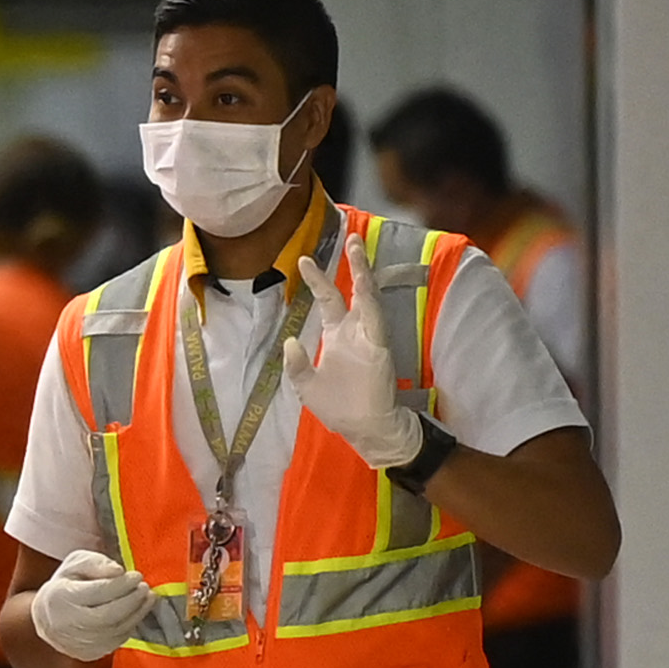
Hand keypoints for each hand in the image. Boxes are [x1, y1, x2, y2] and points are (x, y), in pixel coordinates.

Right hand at [23, 545, 154, 662]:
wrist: (47, 619)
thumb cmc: (65, 586)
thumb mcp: (75, 564)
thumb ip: (96, 563)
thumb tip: (119, 571)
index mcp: (60, 597)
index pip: (97, 592)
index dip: (121, 584)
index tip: (136, 575)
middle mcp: (67, 623)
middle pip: (109, 615)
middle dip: (132, 601)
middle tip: (145, 587)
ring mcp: (77, 642)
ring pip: (115, 630)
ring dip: (137, 613)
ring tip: (147, 598)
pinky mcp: (88, 653)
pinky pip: (116, 641)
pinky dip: (130, 626)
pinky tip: (136, 613)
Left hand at [290, 252, 424, 469]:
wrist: (365, 429)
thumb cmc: (340, 408)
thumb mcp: (307, 386)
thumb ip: (296, 364)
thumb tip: (289, 341)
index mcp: (338, 336)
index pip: (328, 301)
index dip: (317, 281)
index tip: (303, 261)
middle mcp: (355, 332)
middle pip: (352, 291)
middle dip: (352, 265)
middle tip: (350, 238)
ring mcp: (369, 338)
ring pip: (368, 298)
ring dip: (364, 274)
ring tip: (359, 248)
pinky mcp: (379, 348)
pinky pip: (375, 320)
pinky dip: (370, 302)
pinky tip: (365, 284)